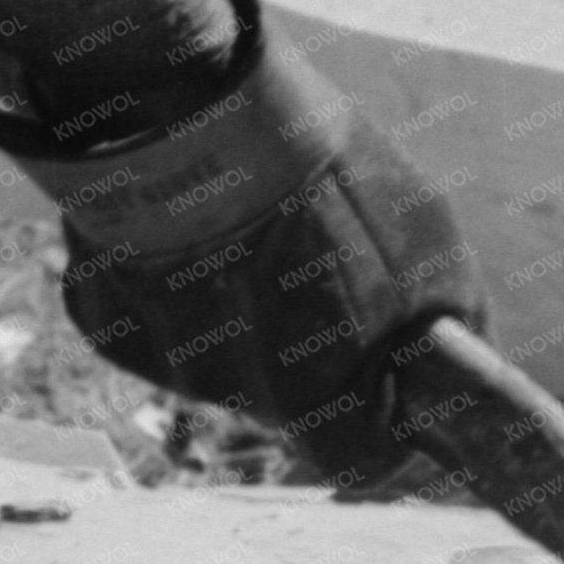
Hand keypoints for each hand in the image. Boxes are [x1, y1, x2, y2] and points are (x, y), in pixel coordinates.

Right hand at [0, 0, 484, 493]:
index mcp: (314, 399)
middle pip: (287, 405)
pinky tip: (190, 227)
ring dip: (239, 311)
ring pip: (220, 359)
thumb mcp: (428, 244)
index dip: (380, 416)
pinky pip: (156, 319)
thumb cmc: (324, 178)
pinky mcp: (104, 316)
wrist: (194, 104)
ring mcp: (161, 359)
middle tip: (315, 265)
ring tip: (250, 229)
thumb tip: (459, 362)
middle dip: (308, 352)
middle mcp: (234, 398)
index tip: (386, 373)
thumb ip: (446, 321)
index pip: (358, 459)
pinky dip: (175, 281)